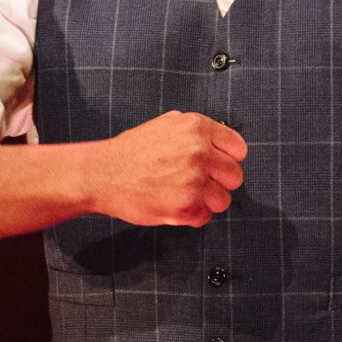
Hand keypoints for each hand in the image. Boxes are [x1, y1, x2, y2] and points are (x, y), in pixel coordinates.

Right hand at [84, 112, 245, 226]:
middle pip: (235, 176)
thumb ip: (195, 131)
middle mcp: (199, 152)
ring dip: (207, 201)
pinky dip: (191, 215)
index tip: (219, 166)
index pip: (238, 148)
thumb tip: (220, 142)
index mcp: (196, 128)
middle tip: (201, 184)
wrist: (102, 174)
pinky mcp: (186, 207)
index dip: (228, 159)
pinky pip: (205, 217)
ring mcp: (194, 181)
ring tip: (185, 194)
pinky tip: (174, 204)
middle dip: (220, 182)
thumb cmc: (130, 152)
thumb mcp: (166, 125)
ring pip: (223, 200)